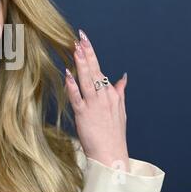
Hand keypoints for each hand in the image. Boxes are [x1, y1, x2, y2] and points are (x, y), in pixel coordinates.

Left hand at [65, 29, 129, 171]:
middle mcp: (104, 96)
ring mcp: (94, 105)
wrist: (111, 154)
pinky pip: (77, 98)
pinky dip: (72, 86)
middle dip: (86, 52)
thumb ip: (120, 91)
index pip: (99, 69)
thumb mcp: (120, 110)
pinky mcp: (84, 114)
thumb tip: (123, 77)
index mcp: (111, 93)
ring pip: (86, 80)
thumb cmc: (113, 133)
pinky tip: (68, 75)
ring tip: (75, 49)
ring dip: (81, 64)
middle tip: (80, 37)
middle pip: (94, 70)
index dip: (91, 53)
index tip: (84, 39)